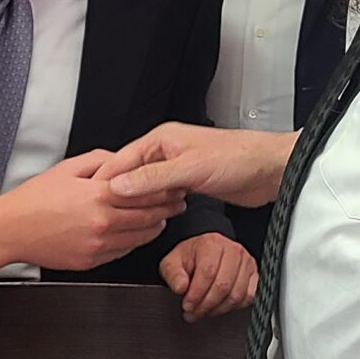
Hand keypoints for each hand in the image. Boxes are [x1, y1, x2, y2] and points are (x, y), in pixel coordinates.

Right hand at [0, 150, 185, 275]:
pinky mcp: (92, 261)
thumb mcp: (67, 169)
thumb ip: (100, 160)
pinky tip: (138, 233)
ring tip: (163, 217)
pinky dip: (136, 241)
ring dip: (156, 226)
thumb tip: (122, 160)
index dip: (164, 188)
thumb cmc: (33, 200)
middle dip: (168, 208)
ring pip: (140, 237)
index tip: (174, 183)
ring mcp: (98, 245)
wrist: (11, 230)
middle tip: (178, 200)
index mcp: (97, 195)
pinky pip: (124, 251)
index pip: (144, 191)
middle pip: (149, 216)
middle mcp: (102, 222)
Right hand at [98, 123, 295, 208]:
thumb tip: (119, 186)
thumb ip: (153, 179)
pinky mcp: (189, 182)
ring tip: (121, 218)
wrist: (270, 169)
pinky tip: (151, 217)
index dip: (105, 180)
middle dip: (119, 192)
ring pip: (147, 186)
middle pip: (131, 173)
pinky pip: (163, 194)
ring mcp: (177, 167)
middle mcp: (166, 151)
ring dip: (137, 201)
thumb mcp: (190, 169)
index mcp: (162, 140)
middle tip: (102, 213)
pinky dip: (156, 205)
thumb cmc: (237, 158)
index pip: (121, 160)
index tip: (89, 198)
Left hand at [161, 233, 256, 321]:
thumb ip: (173, 274)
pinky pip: (249, 297)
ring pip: (236, 294)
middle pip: (223, 285)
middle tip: (193, 313)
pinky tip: (220, 307)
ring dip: (218, 309)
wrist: (203, 254)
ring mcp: (246, 262)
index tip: (187, 306)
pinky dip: (234, 307)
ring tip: (204, 312)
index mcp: (212, 243)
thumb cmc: (190, 258)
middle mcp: (233, 250)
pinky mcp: (254, 274)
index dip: (196, 294)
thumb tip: (180, 287)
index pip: (207, 273)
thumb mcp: (172, 263)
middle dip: (206, 305)